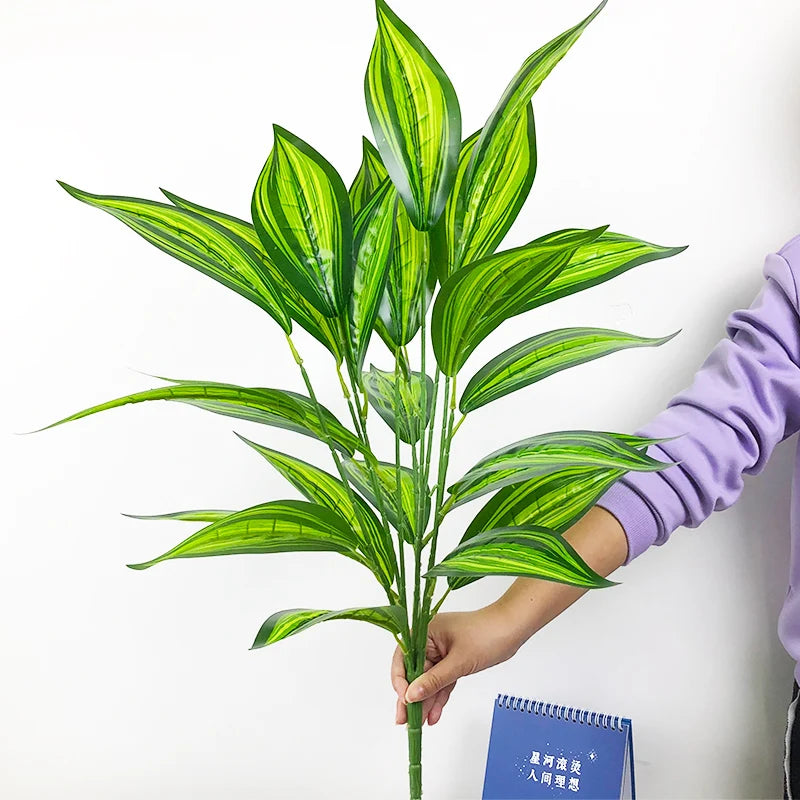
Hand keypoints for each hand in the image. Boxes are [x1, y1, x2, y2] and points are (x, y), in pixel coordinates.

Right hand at [389, 507, 627, 726]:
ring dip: (425, 701)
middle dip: (411, 697)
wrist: (513, 628)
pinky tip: (434, 715)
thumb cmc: (486, 636)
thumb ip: (433, 681)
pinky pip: (442, 680)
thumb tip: (410, 696)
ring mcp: (441, 650)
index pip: (403, 659)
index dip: (401, 682)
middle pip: (414, 672)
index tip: (404, 703)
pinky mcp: (453, 659)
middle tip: (404, 721)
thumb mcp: (458, 662)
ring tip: (420, 724)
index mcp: (424, 632)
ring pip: (428, 680)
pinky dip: (440, 696)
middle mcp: (429, 640)